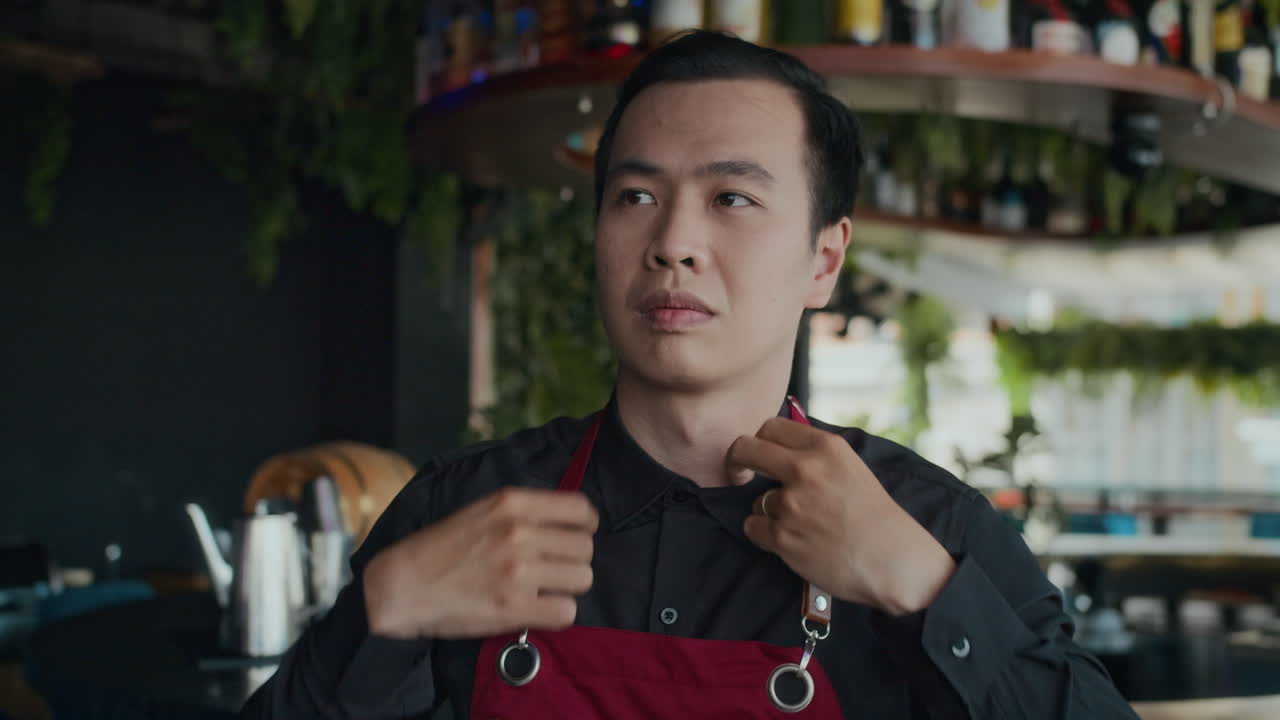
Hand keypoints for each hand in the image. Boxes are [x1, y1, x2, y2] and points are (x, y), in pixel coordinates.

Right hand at [363, 487, 597, 638]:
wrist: (402, 586)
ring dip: (566, 588)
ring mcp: (518, 570)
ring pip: (582, 579)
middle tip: (552, 569)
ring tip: (542, 589)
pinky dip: (556, 614)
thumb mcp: (482, 510)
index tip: (574, 536)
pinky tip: (536, 609)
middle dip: (573, 560)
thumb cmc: (440, 548)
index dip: (585, 525)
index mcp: (512, 503)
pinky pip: (566, 611)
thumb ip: (523, 511)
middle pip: (585, 547)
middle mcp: (519, 532)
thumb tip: (567, 522)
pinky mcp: (514, 606)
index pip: (581, 509)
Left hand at [726, 418, 954, 615]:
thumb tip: (779, 445)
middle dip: (737, 461)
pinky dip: (766, 535)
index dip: (760, 440)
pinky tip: (791, 540)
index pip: (770, 426)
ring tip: (801, 525)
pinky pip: (753, 527)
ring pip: (755, 499)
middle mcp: (806, 470)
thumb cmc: (876, 517)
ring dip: (769, 512)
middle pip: (745, 449)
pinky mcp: (783, 537)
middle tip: (740, 473)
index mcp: (826, 447)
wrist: (893, 561)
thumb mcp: (851, 468)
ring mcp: (792, 504)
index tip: (760, 453)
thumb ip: (816, 455)